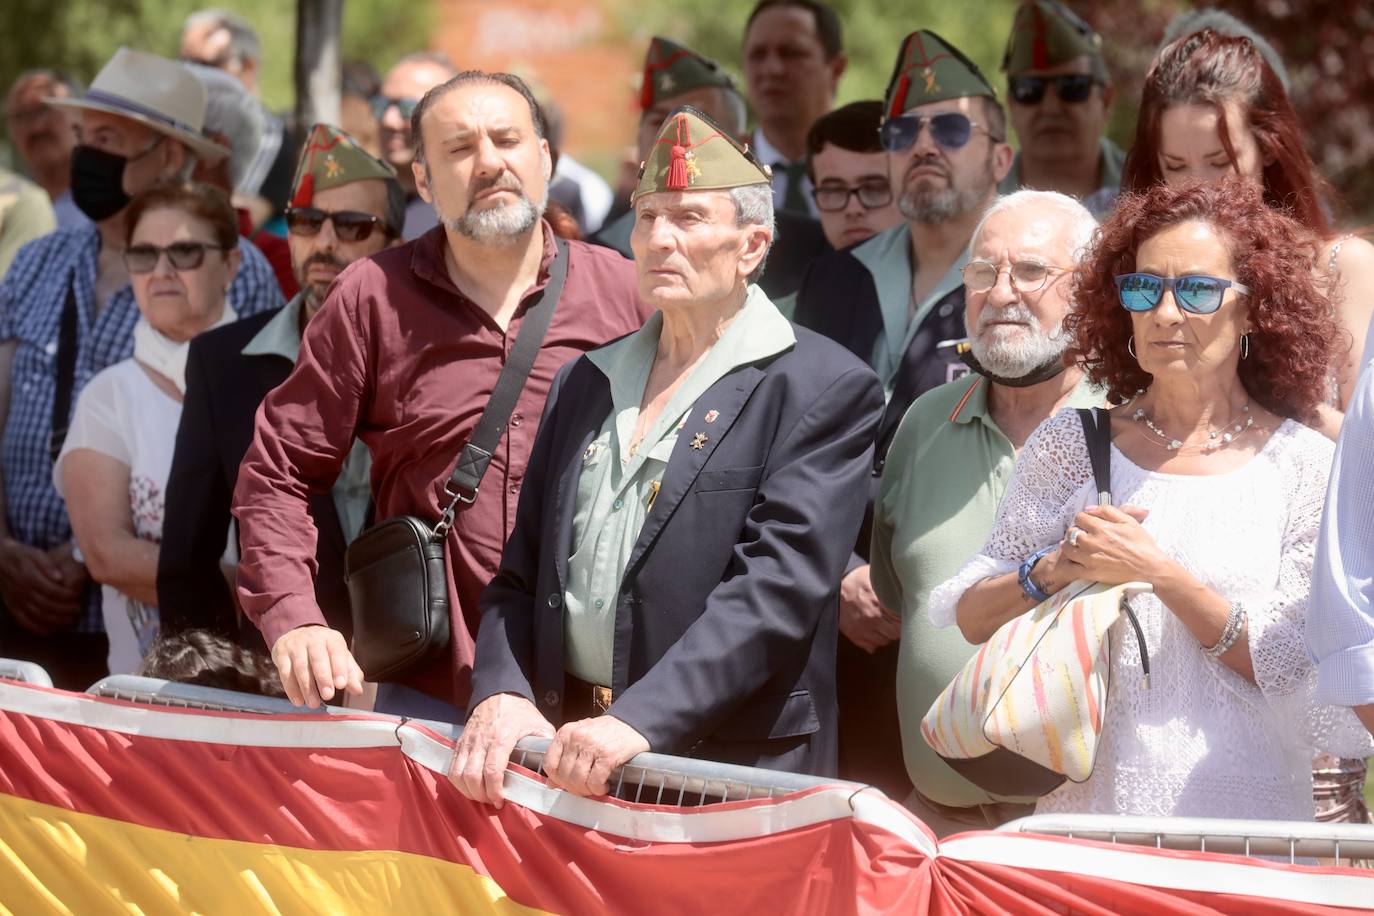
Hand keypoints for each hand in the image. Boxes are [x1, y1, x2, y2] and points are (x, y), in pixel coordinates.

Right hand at [0, 538, 84, 634]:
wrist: (0, 561)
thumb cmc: (22, 556)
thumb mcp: (35, 554)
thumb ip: (47, 565)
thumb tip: (59, 578)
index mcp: (29, 577)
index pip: (51, 591)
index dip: (66, 596)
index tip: (77, 597)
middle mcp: (22, 591)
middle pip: (46, 605)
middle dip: (64, 610)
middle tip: (78, 610)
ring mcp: (16, 600)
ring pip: (37, 615)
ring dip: (55, 621)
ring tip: (70, 621)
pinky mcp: (12, 606)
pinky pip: (23, 621)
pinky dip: (37, 628)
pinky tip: (49, 631)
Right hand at [270, 625, 363, 707]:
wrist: (296, 634)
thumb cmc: (323, 650)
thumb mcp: (339, 657)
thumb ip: (350, 673)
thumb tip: (358, 690)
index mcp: (331, 638)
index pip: (336, 651)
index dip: (339, 668)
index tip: (341, 685)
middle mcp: (313, 638)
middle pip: (317, 658)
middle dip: (323, 678)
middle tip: (328, 696)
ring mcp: (295, 645)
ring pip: (300, 667)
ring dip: (307, 687)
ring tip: (314, 704)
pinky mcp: (281, 654)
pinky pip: (285, 672)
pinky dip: (292, 689)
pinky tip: (298, 701)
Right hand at [448, 693, 555, 807]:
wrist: (498, 692)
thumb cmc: (520, 711)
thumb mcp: (539, 724)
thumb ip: (546, 745)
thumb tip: (551, 766)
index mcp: (502, 737)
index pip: (492, 771)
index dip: (494, 790)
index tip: (500, 800)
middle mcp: (482, 741)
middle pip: (472, 777)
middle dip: (481, 795)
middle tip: (492, 800)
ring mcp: (468, 742)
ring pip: (458, 774)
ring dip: (468, 790)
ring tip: (481, 795)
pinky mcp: (460, 743)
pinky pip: (452, 768)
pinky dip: (458, 782)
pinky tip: (470, 786)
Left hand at [543, 715, 649, 797]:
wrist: (634, 724)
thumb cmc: (606, 732)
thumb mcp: (581, 738)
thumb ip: (565, 757)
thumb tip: (551, 784)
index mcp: (566, 732)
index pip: (550, 762)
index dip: (556, 779)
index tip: (566, 784)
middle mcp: (577, 737)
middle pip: (564, 774)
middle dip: (573, 787)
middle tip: (584, 789)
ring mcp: (592, 746)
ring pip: (578, 780)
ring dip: (586, 790)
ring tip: (594, 788)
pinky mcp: (608, 755)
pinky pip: (595, 781)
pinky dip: (598, 789)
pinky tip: (604, 785)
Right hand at [838, 565, 900, 652]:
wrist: (835, 587)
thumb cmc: (858, 580)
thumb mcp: (877, 578)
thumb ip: (892, 588)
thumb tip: (908, 593)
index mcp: (879, 603)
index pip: (901, 620)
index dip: (906, 619)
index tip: (907, 615)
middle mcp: (872, 618)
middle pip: (895, 633)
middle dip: (898, 628)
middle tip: (898, 622)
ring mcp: (862, 629)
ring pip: (884, 641)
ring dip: (887, 635)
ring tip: (886, 626)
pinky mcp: (854, 635)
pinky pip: (871, 646)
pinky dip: (876, 641)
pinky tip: (876, 631)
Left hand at [1057, 504, 1164, 586]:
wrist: (1150, 568)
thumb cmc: (1142, 544)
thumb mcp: (1128, 521)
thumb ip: (1107, 511)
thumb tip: (1089, 508)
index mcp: (1100, 527)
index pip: (1079, 517)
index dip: (1084, 519)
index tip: (1089, 524)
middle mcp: (1091, 542)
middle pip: (1071, 531)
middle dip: (1077, 531)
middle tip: (1085, 536)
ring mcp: (1088, 558)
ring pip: (1067, 548)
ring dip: (1071, 545)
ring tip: (1079, 547)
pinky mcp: (1089, 573)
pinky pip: (1070, 566)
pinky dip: (1070, 562)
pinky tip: (1076, 560)